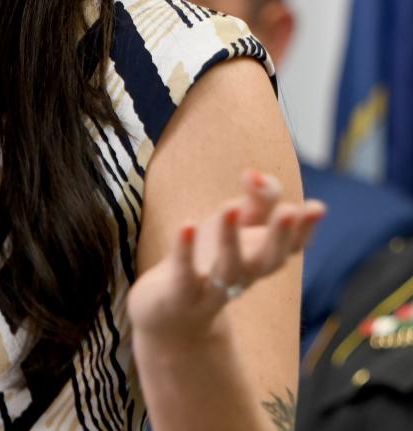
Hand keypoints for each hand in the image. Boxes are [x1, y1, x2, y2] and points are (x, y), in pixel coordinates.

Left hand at [127, 169, 324, 342]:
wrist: (172, 313)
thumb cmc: (210, 258)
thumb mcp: (235, 225)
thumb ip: (254, 199)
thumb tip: (255, 174)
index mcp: (259, 258)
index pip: (290, 246)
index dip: (304, 229)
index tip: (316, 207)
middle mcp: (243, 275)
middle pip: (267, 260)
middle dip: (280, 236)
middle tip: (290, 210)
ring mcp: (212, 288)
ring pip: (227, 268)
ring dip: (231, 238)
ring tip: (230, 206)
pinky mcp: (180, 294)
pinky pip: (184, 274)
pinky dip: (184, 251)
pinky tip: (186, 225)